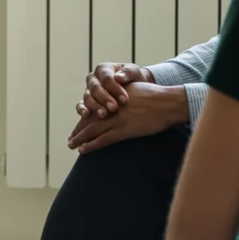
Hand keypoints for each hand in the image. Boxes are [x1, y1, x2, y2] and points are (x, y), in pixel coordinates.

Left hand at [67, 80, 190, 152]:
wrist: (168, 102)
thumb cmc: (157, 96)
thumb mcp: (136, 89)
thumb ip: (125, 95)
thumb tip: (121, 103)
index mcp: (113, 96)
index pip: (94, 107)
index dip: (85, 118)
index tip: (79, 126)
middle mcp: (112, 106)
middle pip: (90, 119)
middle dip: (79, 130)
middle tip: (70, 138)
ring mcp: (117, 119)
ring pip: (92, 130)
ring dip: (80, 138)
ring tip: (71, 145)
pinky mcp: (124, 130)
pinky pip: (103, 139)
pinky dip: (91, 145)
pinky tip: (82, 150)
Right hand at [77, 62, 152, 118]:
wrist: (132, 88)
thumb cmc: (133, 79)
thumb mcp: (134, 72)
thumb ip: (128, 72)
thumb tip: (118, 78)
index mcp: (103, 68)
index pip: (106, 78)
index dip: (115, 88)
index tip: (125, 99)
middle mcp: (93, 78)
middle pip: (95, 88)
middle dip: (104, 98)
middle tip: (114, 108)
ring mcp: (88, 90)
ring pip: (87, 97)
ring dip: (95, 106)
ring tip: (104, 114)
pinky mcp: (85, 102)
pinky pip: (80, 105)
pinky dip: (81, 109)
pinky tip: (86, 115)